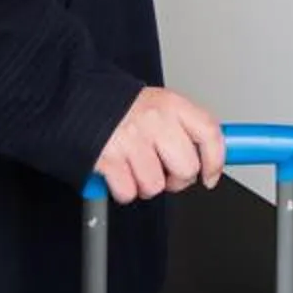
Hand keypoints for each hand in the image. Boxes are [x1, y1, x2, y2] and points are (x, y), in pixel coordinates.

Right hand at [93, 86, 223, 202]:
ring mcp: (131, 139)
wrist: (78, 100)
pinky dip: (123, 190)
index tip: (210, 175)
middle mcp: (154, 120)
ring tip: (136, 167)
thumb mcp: (158, 105)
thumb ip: (181, 127)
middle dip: (177, 179)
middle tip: (165, 172)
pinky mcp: (108, 159)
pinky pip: (128, 192)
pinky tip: (119, 172)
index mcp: (171, 104)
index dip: (215, 160)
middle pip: (186, 168)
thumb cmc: (122, 108)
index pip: (209, 133)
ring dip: (146, 185)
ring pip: (156, 185)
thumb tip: (208, 156)